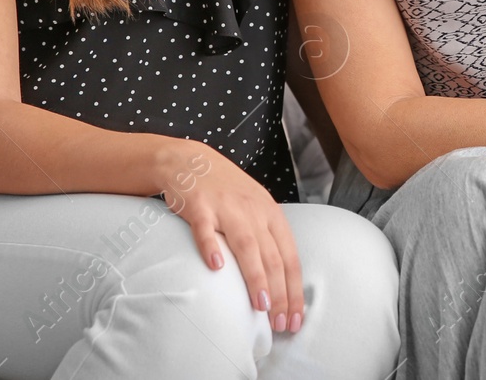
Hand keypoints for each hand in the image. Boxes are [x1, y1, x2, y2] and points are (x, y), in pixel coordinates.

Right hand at [160, 140, 305, 333]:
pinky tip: (216, 267)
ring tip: (261, 305)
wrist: (190, 161)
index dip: (295, 290)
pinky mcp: (199, 206)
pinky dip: (211, 247)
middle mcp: (253, 210)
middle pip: (273, 256)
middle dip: (280, 293)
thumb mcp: (255, 208)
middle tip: (281, 324)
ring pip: (247, 245)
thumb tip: (280, 282)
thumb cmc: (226, 191)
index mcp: (270, 214)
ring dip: (256, 276)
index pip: (290, 257)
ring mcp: (226, 207)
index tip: (295, 319)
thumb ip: (267, 239)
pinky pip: (206, 229)